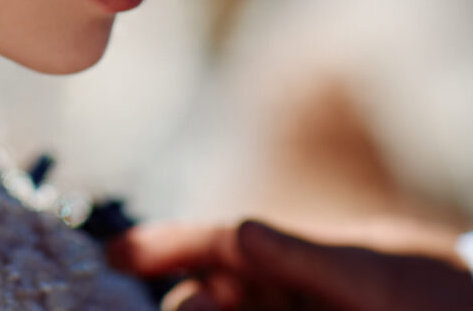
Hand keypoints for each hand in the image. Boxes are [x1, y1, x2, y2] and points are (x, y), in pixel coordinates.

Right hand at [108, 217, 472, 310]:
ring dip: (193, 310)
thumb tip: (239, 230)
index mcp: (281, 255)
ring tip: (166, 307)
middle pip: (202, 295)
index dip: (157, 245)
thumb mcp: (367, 277)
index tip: (111, 254)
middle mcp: (270, 286)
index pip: (209, 244)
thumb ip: (302, 256)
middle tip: (141, 303)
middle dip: (177, 303)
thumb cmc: (422, 290)